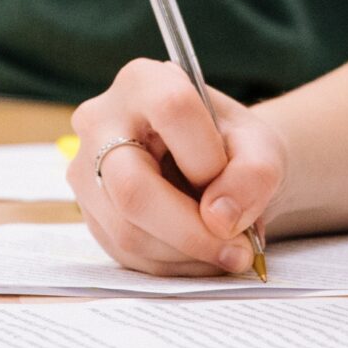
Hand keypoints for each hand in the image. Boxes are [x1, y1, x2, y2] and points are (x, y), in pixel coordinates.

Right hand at [68, 59, 284, 275]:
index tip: (231, 181)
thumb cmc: (234, 149)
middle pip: (132, 187)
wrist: (215, 171)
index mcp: (143, 81)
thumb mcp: (262, 149)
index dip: (208, 157)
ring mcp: (86, 172)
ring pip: (129, 231)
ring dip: (189, 254)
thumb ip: (254, 175)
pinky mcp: (91, 216)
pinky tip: (201, 255)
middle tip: (239, 251)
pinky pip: (128, 256)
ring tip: (227, 250)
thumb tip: (218, 219)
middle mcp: (100, 121)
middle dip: (193, 231)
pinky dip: (175, 266)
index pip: (171, 110)